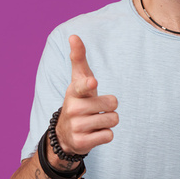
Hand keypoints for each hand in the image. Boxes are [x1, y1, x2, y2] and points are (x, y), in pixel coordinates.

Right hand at [54, 35, 118, 156]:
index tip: (93, 82)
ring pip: (113, 120)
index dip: (89, 84)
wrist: (66, 132)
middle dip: (110, 107)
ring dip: (108, 121)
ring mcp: (76, 127)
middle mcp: (73, 109)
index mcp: (74, 91)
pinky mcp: (82, 143)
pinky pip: (109, 136)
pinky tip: (94, 133)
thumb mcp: (78, 80)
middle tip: (96, 109)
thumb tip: (73, 35)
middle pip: (112, 104)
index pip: (83, 85)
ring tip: (95, 121)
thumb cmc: (79, 99)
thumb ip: (78, 58)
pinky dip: (105, 135)